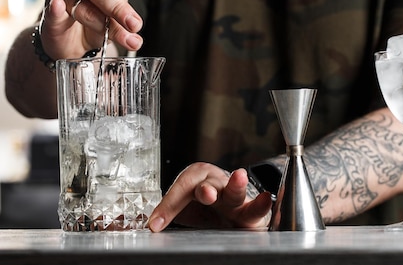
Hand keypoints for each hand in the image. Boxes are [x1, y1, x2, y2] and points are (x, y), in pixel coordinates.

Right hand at [40, 0, 145, 59]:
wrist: (73, 43)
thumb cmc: (97, 15)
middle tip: (135, 24)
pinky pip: (52, 13)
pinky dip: (56, 10)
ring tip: (127, 39)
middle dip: (118, 7)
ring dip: (104, 23)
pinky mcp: (48, 16)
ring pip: (82, 4)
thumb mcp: (115, 2)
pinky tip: (58, 6)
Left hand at [147, 163, 273, 231]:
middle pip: (209, 184)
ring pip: (235, 191)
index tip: (156, 225)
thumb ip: (164, 214)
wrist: (230, 212)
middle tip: (205, 194)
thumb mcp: (182, 209)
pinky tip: (266, 198)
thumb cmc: (203, 208)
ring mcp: (234, 198)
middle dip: (207, 189)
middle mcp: (215, 185)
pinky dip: (261, 204)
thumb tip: (137, 224)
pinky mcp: (250, 213)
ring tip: (239, 177)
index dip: (169, 205)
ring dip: (236, 185)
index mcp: (195, 182)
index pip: (182, 189)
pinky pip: (256, 209)